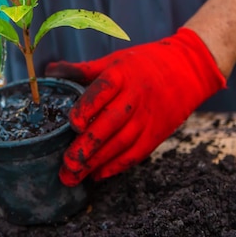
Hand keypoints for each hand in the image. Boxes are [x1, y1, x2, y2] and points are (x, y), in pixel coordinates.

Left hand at [46, 28, 225, 184]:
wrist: (185, 70)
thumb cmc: (141, 64)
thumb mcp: (113, 61)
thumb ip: (82, 70)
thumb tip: (49, 71)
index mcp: (122, 74)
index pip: (104, 89)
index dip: (88, 106)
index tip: (73, 123)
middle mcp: (136, 96)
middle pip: (112, 122)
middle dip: (88, 145)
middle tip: (67, 163)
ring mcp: (148, 117)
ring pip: (122, 142)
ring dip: (98, 161)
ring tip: (74, 175)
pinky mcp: (156, 133)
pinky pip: (136, 153)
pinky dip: (116, 166)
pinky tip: (97, 175)